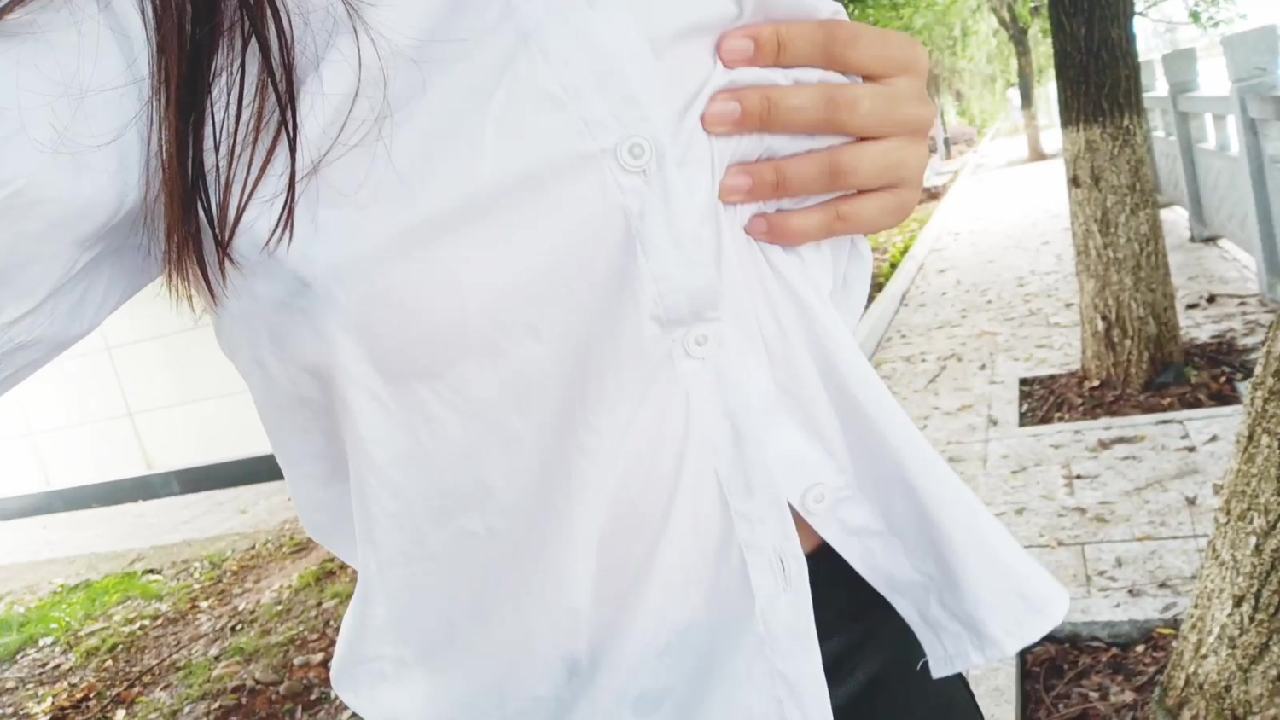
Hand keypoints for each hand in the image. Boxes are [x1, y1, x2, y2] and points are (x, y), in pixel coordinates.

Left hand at [703, 20, 933, 245]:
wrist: (886, 153)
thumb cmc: (843, 101)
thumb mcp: (835, 71)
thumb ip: (800, 60)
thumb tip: (732, 50)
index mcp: (901, 60)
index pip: (839, 43)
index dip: (782, 44)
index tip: (727, 51)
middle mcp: (913, 109)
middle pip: (838, 108)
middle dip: (769, 111)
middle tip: (714, 118)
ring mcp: (911, 160)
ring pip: (840, 169)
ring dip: (778, 178)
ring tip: (729, 185)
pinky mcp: (899, 205)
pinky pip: (845, 219)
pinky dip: (798, 225)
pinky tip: (757, 225)